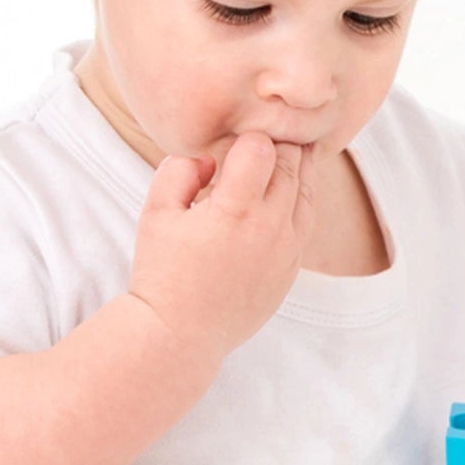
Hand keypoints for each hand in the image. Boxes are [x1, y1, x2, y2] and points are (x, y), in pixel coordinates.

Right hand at [127, 131, 310, 365]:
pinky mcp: (293, 267)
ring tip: (287, 151)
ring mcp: (287, 249)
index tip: (239, 138)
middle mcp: (270, 227)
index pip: (262, 148)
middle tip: (270, 132)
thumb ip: (179, 171)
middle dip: (280, 145)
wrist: (182, 332)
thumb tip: (210, 157)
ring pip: (307, 192)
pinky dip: (302, 199)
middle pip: (291, 165)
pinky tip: (290, 189)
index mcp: (235, 210)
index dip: (250, 136)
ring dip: (298, 168)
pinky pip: (308, 222)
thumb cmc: (163, 271)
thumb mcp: (156, 213)